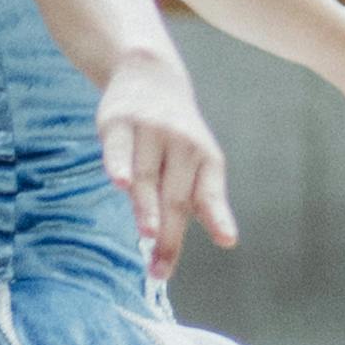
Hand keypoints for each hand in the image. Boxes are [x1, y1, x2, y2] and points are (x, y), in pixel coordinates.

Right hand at [96, 49, 236, 277]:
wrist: (148, 73)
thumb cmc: (175, 134)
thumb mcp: (197, 161)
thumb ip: (204, 200)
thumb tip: (226, 240)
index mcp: (204, 157)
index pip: (209, 193)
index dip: (218, 217)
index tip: (227, 240)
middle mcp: (182, 143)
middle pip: (174, 195)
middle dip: (168, 234)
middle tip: (160, 270)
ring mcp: (149, 131)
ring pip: (147, 175)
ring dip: (146, 206)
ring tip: (148, 235)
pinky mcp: (118, 122)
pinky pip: (119, 148)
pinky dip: (119, 165)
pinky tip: (120, 182)